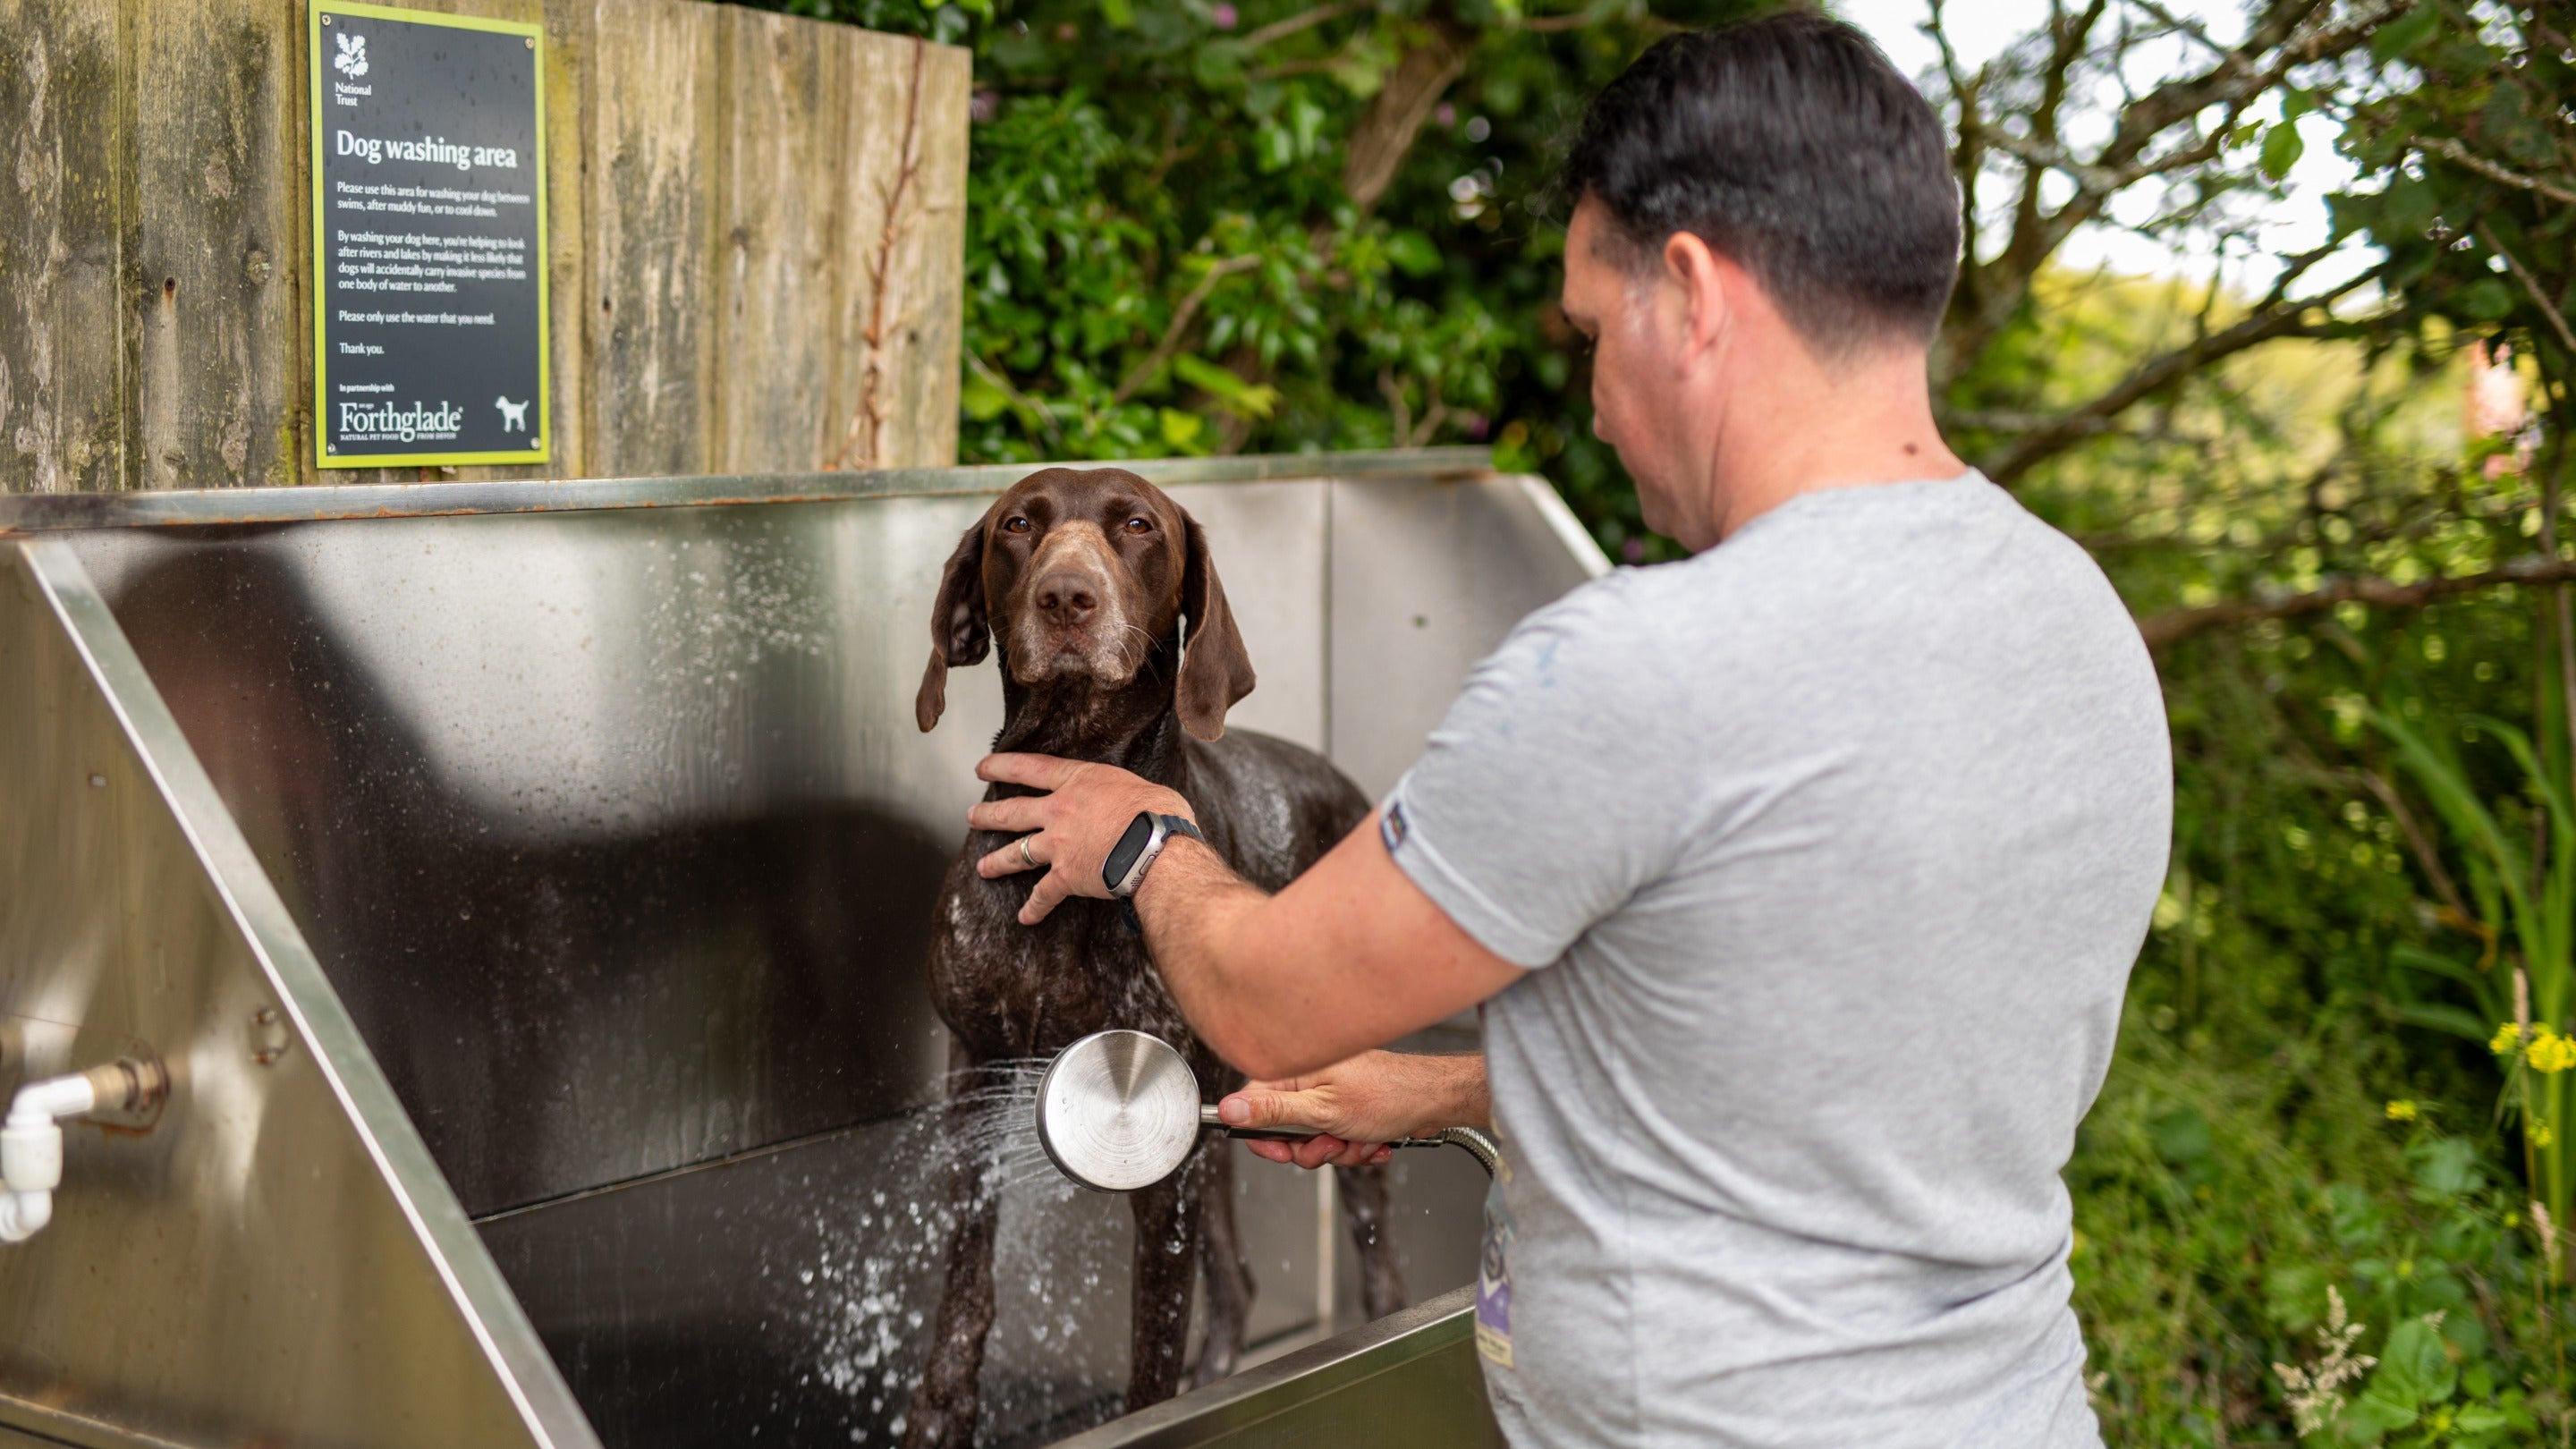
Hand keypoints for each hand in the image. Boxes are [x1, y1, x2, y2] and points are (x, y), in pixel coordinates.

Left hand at [968, 753, 1192, 924]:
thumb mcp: (1140, 787)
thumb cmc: (1158, 814)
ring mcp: (1058, 845)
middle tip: (972, 816)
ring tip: (982, 868)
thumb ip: (1123, 794)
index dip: (1002, 766)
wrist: (1156, 848)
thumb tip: (1135, 804)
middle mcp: (1059, 811)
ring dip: (996, 862)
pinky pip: (1043, 895)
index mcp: (1078, 782)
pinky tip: (1025, 917)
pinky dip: (1034, 908)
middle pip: (1013, 812)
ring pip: (1016, 853)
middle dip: (988, 815)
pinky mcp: (1065, 877)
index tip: (982, 768)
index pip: (1030, 768)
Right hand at [1218, 1050, 1487, 1170]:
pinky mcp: (1350, 1110)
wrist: (1436, 1102)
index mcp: (1298, 1072)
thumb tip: (1227, 1108)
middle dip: (1312, 1148)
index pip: (1254, 1103)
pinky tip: (1374, 1141)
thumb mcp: (1322, 1111)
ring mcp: (1332, 1096)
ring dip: (1339, 1150)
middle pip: (1286, 1129)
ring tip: (1361, 1140)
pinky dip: (1355, 1147)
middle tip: (1332, 1143)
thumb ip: (1273, 1111)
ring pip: (1314, 1141)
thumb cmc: (1389, 1097)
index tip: (1281, 1151)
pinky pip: (1337, 1140)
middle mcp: (1311, 1081)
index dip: (1264, 1135)